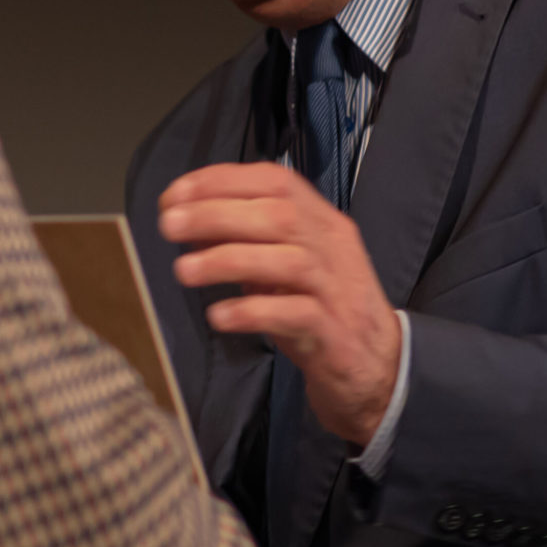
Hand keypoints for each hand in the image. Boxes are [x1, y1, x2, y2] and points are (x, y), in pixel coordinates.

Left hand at [160, 161, 400, 445]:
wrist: (377, 366)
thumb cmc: (321, 307)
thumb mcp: (284, 266)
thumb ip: (246, 241)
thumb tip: (188, 221)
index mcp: (322, 221)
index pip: (276, 182)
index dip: (223, 181)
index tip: (177, 193)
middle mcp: (333, 247)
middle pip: (279, 216)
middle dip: (217, 215)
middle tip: (169, 226)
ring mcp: (336, 289)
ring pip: (287, 261)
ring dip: (228, 260)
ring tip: (183, 270)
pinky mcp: (333, 332)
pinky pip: (294, 314)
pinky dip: (253, 311)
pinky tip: (219, 316)